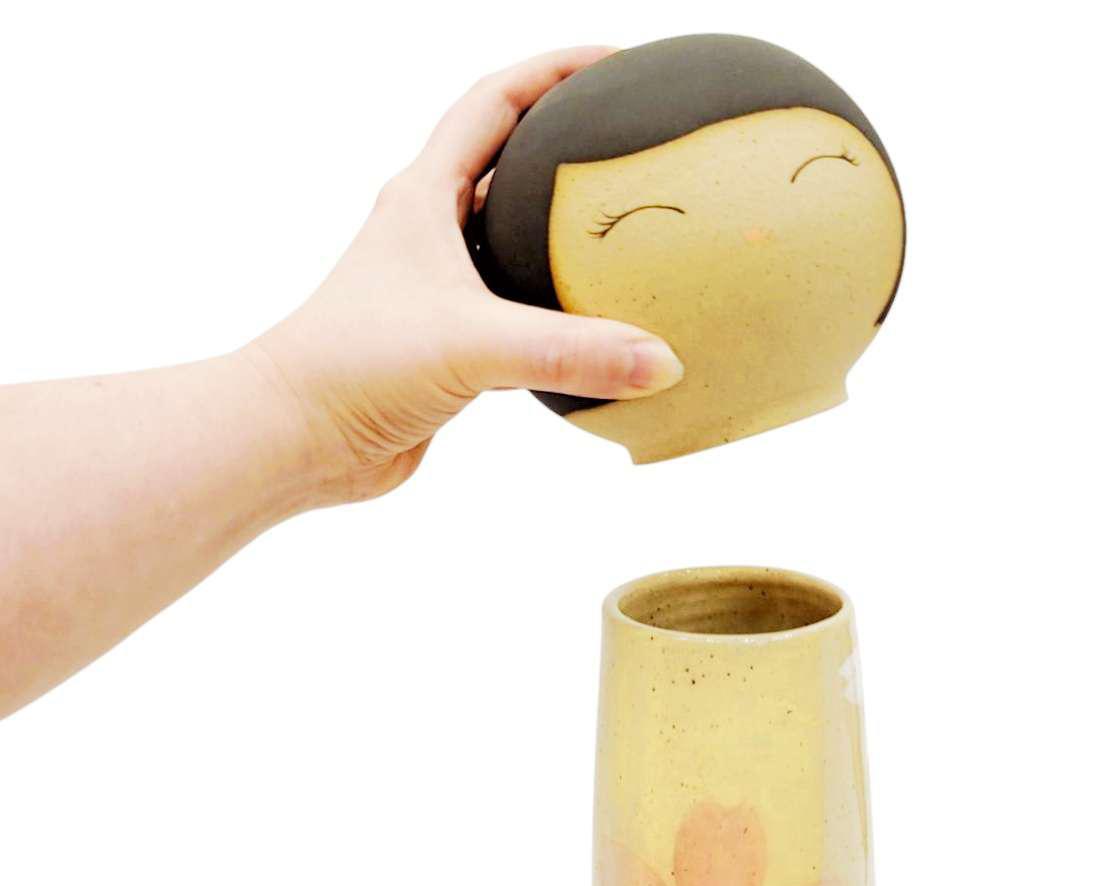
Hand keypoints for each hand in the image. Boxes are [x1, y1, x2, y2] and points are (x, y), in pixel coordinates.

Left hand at [246, 46, 683, 506]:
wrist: (296, 436)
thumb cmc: (356, 366)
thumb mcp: (472, 344)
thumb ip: (570, 352)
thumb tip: (662, 362)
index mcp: (425, 198)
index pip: (494, 101)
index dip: (553, 70)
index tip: (614, 60)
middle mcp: (429, 234)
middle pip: (505, 164)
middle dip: (564, 147)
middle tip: (629, 145)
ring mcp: (436, 291)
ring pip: (511, 245)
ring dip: (561, 236)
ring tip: (625, 236)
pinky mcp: (447, 346)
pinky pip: (515, 314)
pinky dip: (556, 314)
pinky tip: (597, 332)